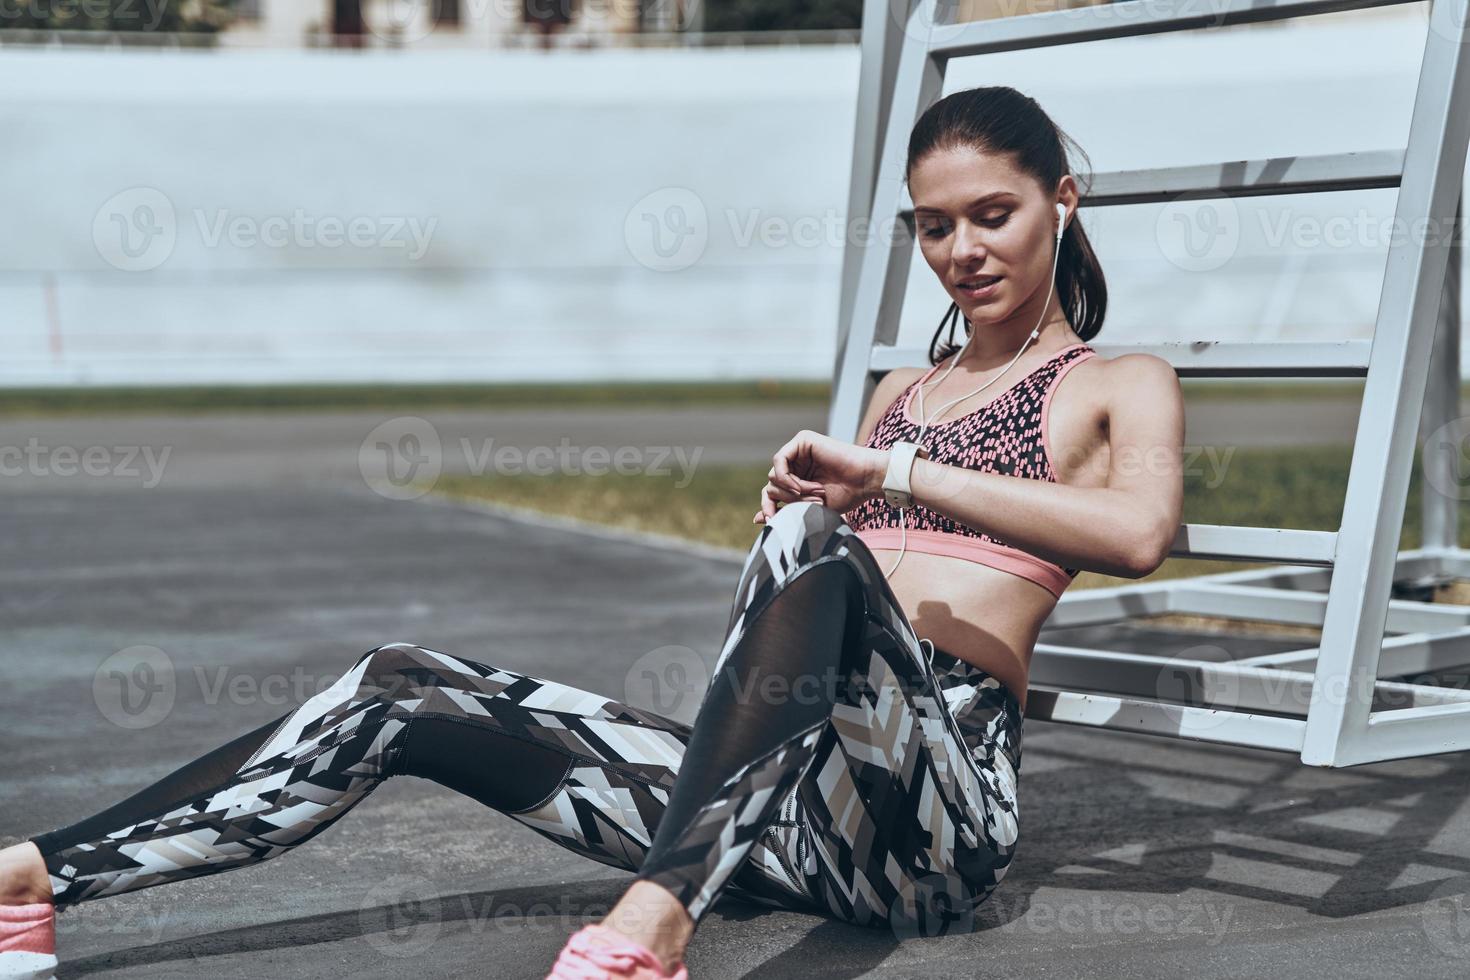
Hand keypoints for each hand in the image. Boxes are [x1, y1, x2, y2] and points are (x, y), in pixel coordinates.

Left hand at [754, 429, 887, 523]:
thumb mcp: (809, 509)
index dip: (769, 507)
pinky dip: (786, 478)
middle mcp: (796, 464)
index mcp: (797, 479)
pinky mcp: (802, 441)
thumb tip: (756, 518)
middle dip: (785, 500)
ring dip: (792, 491)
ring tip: (815, 493)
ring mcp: (798, 451)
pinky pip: (779, 461)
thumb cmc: (845, 496)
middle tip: (805, 506)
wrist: (865, 482)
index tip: (773, 521)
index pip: (772, 493)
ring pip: (773, 476)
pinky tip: (800, 486)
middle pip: (771, 485)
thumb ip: (784, 510)